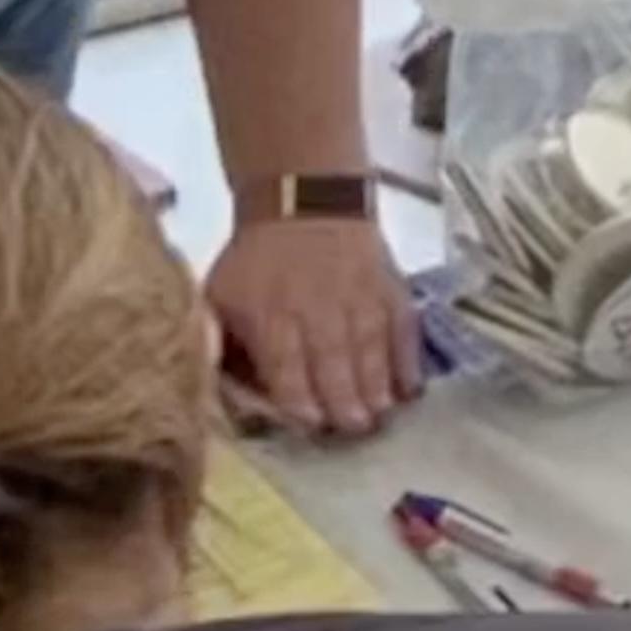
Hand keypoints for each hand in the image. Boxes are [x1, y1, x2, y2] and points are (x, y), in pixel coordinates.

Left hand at [208, 216, 421, 438]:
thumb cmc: (256, 262)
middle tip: (356, 430)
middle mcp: (316, 307)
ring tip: (382, 415)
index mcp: (268, 314)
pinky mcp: (389, 287)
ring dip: (378, 384)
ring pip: (370, 345)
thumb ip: (222, 348)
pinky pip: (403, 325)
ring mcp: (358, 295)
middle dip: (346, 399)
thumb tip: (227, 398)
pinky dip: (409, 356)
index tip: (314, 425)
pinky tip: (411, 387)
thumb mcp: (219, 298)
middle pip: (333, 359)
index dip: (302, 397)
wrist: (302, 199)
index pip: (286, 364)